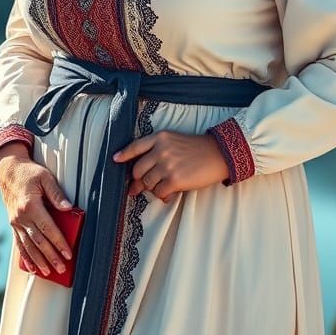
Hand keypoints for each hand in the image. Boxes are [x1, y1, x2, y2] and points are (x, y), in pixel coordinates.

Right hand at [0, 146, 74, 276]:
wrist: (8, 170)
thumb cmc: (29, 172)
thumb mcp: (45, 178)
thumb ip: (57, 193)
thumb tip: (68, 207)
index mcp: (30, 206)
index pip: (48, 229)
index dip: (59, 242)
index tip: (68, 253)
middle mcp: (21, 217)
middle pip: (38, 241)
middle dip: (51, 256)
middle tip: (61, 268)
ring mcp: (15, 222)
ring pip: (28, 246)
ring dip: (38, 261)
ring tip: (48, 272)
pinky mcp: (13, 224)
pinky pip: (19, 244)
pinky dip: (26, 257)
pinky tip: (31, 267)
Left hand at [112, 130, 229, 202]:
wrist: (220, 154)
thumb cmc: (198, 149)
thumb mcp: (176, 140)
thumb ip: (158, 151)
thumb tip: (143, 175)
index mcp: (160, 137)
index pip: (136, 146)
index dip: (124, 154)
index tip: (116, 159)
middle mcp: (160, 150)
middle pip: (137, 170)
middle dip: (138, 180)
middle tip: (140, 187)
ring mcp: (166, 165)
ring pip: (147, 183)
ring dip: (153, 189)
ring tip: (164, 187)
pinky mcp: (174, 180)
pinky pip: (159, 193)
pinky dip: (163, 196)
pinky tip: (169, 195)